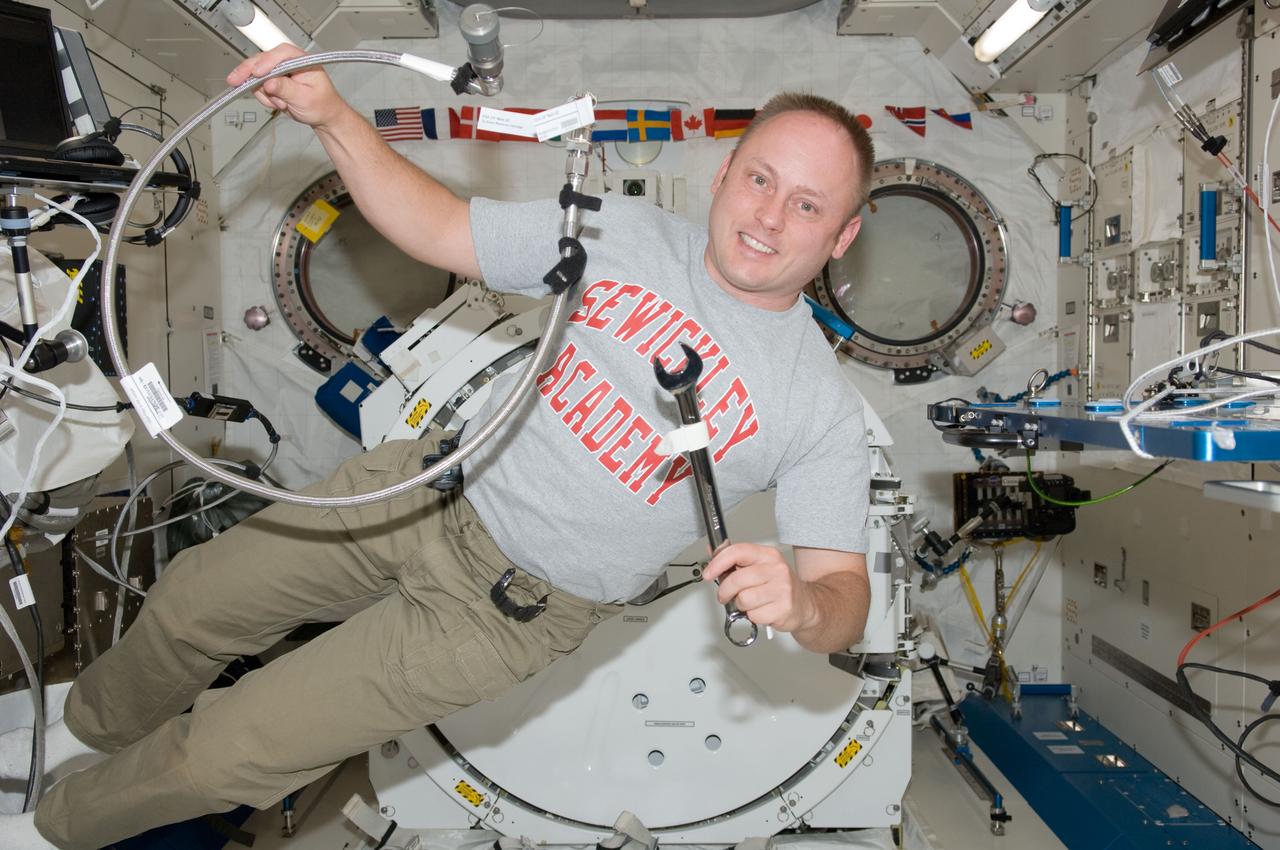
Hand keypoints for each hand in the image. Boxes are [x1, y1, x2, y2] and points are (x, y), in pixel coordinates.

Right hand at [226, 44, 349, 128]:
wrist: (322, 116)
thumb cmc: (322, 105)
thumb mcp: (305, 98)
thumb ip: (286, 89)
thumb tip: (269, 82)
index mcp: (301, 60)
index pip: (281, 53)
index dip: (266, 61)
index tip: (257, 72)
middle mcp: (288, 62)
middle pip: (262, 61)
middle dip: (250, 73)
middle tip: (235, 81)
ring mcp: (279, 72)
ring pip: (257, 76)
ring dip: (264, 93)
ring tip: (281, 103)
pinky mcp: (272, 81)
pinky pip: (258, 87)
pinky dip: (264, 97)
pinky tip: (277, 103)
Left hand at [701, 543, 816, 634]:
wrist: (806, 605)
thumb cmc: (778, 585)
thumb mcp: (759, 566)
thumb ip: (735, 559)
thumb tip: (712, 550)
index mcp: (768, 555)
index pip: (737, 552)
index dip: (718, 563)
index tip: (708, 574)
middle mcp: (777, 569)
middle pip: (736, 580)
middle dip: (725, 591)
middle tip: (726, 595)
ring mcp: (782, 589)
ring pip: (743, 599)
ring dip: (742, 605)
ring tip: (751, 603)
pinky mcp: (784, 608)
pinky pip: (753, 615)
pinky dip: (753, 617)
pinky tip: (763, 610)